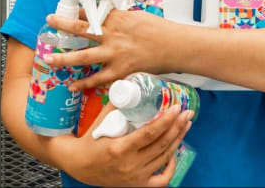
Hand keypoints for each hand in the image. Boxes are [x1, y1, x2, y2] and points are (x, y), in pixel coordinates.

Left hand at [45, 9, 178, 90]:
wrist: (176, 46)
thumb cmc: (160, 30)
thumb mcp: (138, 17)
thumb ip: (121, 18)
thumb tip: (110, 17)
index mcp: (117, 18)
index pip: (91, 11)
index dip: (75, 9)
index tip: (63, 7)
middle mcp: (112, 34)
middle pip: (81, 29)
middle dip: (62, 24)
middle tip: (49, 21)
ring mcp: (115, 53)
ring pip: (84, 57)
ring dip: (64, 59)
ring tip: (49, 60)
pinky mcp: (121, 70)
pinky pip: (99, 79)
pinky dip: (85, 84)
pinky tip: (72, 86)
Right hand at [54, 104, 192, 186]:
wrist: (78, 164)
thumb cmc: (89, 139)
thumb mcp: (101, 120)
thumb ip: (118, 105)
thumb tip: (133, 86)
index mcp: (119, 148)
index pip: (150, 133)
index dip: (166, 120)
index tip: (176, 108)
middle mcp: (130, 165)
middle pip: (161, 145)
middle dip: (177, 126)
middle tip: (186, 113)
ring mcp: (135, 177)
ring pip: (164, 158)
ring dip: (177, 140)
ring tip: (184, 125)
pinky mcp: (137, 185)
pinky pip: (162, 180)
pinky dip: (171, 167)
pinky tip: (174, 153)